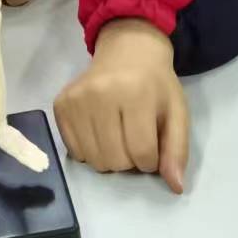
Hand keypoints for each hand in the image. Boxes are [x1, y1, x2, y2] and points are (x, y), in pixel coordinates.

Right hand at [53, 20, 187, 190]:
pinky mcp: (60, 104)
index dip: (151, 162)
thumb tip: (175, 187)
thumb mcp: (176, 112)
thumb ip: (177, 149)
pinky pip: (74, 151)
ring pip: (94, 160)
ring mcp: (76, 99)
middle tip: (134, 140)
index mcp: (135, 93)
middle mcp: (100, 93)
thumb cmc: (155, 84)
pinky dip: (90, 151)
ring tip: (117, 136)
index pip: (142, 153)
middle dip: (130, 161)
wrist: (127, 51)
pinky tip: (99, 132)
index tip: (152, 148)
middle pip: (115, 160)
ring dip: (110, 158)